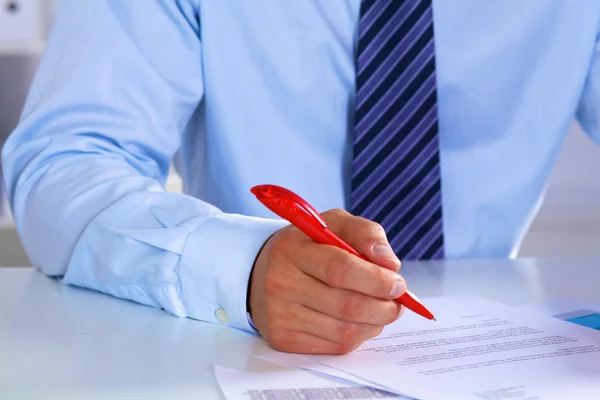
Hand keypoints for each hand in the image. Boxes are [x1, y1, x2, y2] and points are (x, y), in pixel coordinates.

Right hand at [248, 209, 405, 354]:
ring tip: (381, 310)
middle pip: (346, 305)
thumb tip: (390, 263)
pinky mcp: (283, 339)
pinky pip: (335, 346)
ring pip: (345, 331)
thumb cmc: (307, 247)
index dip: (376, 280)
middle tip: (397, 302)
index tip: (398, 283)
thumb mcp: (332, 224)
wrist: (263, 272)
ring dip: (375, 323)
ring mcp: (280, 315)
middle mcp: (280, 283)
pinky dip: (358, 336)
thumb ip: (365, 233)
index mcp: (292, 248)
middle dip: (383, 307)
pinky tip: (359, 321)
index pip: (340, 269)